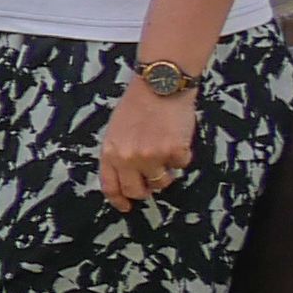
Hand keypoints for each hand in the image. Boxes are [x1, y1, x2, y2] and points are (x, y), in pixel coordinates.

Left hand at [99, 80, 194, 209]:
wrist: (159, 85)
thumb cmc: (137, 105)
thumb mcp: (116, 130)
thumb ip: (119, 153)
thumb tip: (127, 176)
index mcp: (111, 152)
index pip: (110, 186)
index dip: (119, 200)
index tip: (125, 207)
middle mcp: (128, 158)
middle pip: (136, 191)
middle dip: (145, 189)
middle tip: (152, 178)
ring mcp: (152, 156)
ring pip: (161, 182)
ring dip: (165, 172)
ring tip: (165, 149)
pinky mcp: (174, 152)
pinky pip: (181, 165)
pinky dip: (181, 155)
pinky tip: (177, 137)